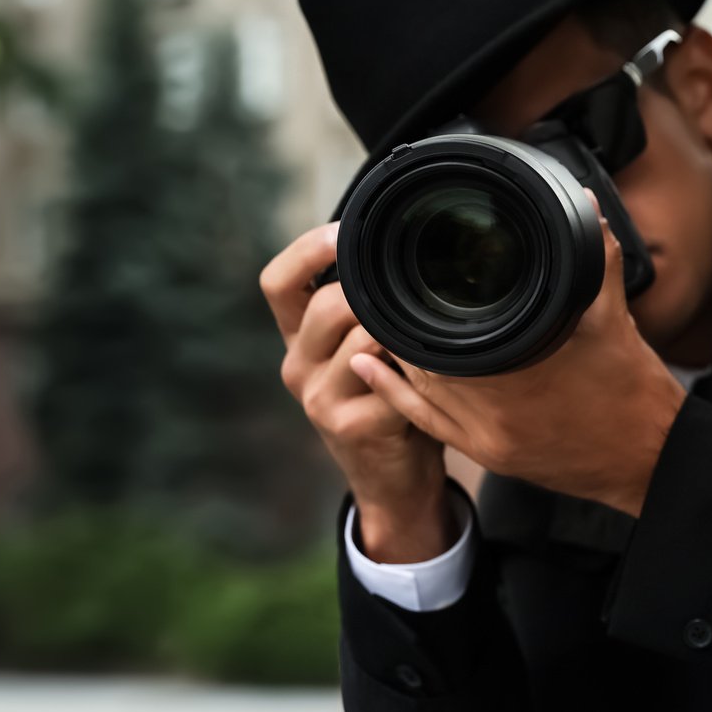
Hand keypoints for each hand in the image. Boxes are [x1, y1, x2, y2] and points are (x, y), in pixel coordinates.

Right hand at [258, 222, 450, 558]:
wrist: (393, 480)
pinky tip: (435, 377)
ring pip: (362, 336)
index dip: (307, 250)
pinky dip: (417, 374)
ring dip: (403, 333)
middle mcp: (297, 365)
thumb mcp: (370, 354)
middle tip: (416, 300)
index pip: (277, 283)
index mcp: (299, 339)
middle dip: (376, 296)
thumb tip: (405, 252)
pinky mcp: (347, 425)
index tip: (347, 232)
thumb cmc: (390, 403)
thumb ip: (371, 313)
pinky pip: (389, 379)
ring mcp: (318, 398)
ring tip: (430, 340)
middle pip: (327, 303)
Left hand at [348, 188, 687, 517]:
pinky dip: (394, 393)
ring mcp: (488, 438)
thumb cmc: (634, 391)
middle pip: (420, 358)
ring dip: (398, 356)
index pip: (440, 331)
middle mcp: (495, 409)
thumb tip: (582, 207)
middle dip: (403, 325)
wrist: (651, 459)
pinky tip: (369, 369)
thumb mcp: (614, 317)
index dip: (415, 302)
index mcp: (520, 369)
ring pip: (417, 391)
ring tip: (382, 323)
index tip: (403, 275)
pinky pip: (427, 424)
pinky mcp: (491, 456)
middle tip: (388, 294)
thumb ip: (595, 258)